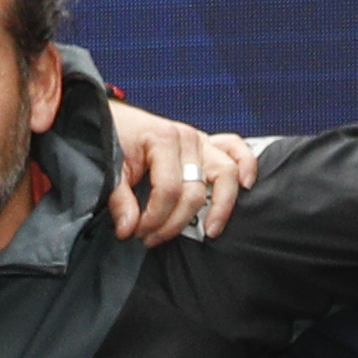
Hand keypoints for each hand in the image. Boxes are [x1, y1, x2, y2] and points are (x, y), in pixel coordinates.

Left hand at [104, 99, 254, 243]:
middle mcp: (188, 139)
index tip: (136, 233)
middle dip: (174, 223)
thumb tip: (129, 228)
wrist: (114, 118)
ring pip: (225, 174)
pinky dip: (245, 165)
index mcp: (163, 140)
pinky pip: (236, 149)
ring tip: (211, 230)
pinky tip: (246, 185)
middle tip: (153, 238)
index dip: (153, 219)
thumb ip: (119, 200)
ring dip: (221, 205)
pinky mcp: (208, 144)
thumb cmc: (115, 139)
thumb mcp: (111, 169)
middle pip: (195, 192)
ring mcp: (201, 141)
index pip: (168, 191)